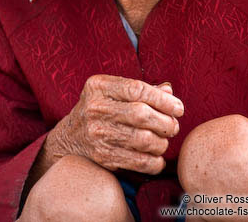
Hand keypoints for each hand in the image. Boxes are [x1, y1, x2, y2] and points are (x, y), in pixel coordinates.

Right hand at [46, 74, 183, 174]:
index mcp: (99, 86)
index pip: (136, 89)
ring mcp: (97, 134)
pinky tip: (157, 157)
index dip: (162, 99)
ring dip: (162, 142)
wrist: (70, 139)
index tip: (178, 108)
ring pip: (143, 139)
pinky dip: (155, 162)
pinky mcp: (102, 157)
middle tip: (173, 126)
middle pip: (141, 114)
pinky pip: (138, 162)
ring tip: (164, 140)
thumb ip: (140, 89)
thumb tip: (169, 90)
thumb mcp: (112, 92)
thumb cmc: (100, 109)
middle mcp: (95, 108)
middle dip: (165, 122)